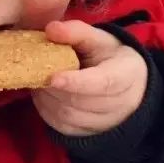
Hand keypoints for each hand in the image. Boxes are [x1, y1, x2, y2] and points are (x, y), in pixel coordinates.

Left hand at [32, 20, 147, 136]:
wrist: (128, 84)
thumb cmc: (110, 56)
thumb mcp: (99, 39)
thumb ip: (76, 32)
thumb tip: (51, 29)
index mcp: (126, 75)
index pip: (101, 83)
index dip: (76, 82)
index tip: (53, 77)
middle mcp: (120, 105)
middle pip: (80, 102)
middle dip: (54, 88)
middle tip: (35, 71)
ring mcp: (105, 123)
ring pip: (69, 117)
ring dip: (47, 100)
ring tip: (37, 80)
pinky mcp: (89, 133)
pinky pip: (64, 127)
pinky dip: (47, 111)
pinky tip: (42, 94)